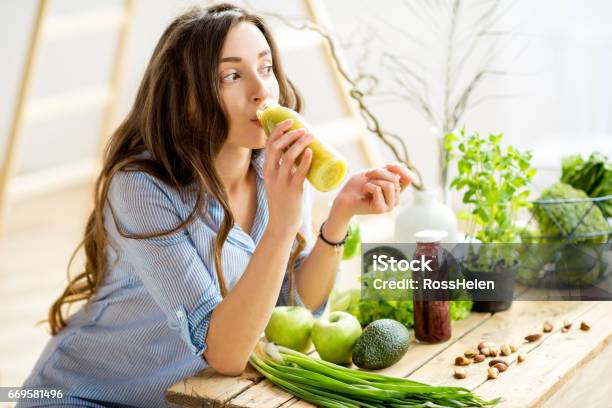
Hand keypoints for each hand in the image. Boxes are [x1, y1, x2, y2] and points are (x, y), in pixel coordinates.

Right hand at [263, 119, 312, 236]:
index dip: (278, 130)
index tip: (289, 121)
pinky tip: (310, 152)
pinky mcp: (292, 191)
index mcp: (267, 171)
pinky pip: (298, 173)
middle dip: (289, 134)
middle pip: (276, 147)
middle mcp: (272, 175)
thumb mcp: (279, 183)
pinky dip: (304, 161)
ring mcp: (281, 183)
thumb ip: (287, 170)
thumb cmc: (284, 203)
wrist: (282, 225)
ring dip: (299, 144)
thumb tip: (303, 154)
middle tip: (302, 128)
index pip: (269, 145)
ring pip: (287, 157)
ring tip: (310, 136)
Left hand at [331, 163, 413, 218]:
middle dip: (378, 173)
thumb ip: (388, 170)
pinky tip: (364, 193)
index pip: (409, 178)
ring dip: (373, 181)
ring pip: (389, 184)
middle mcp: (395, 199)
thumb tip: (403, 164)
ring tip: (366, 187)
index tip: (387, 165)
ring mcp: (389, 206)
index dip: (400, 168)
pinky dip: (368, 186)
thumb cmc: (358, 185)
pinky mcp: (381, 209)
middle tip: (367, 177)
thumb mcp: (374, 173)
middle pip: (395, 178)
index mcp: (396, 190)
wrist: (344, 197)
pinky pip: (378, 189)